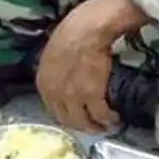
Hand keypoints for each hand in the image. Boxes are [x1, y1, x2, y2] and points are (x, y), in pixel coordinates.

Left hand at [35, 3, 119, 133]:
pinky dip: (108, 119)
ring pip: (83, 121)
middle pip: (66, 120)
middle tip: (93, 128)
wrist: (85, 31)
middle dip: (81, 126)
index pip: (52, 109)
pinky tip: (114, 118)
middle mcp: (54, 94)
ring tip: (105, 126)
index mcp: (43, 84)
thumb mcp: (54, 55)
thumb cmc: (71, 34)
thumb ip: (56, 71)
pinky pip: (100, 114)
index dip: (66, 116)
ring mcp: (72, 96)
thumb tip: (66, 75)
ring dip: (95, 127)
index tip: (77, 117)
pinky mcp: (92, 95)